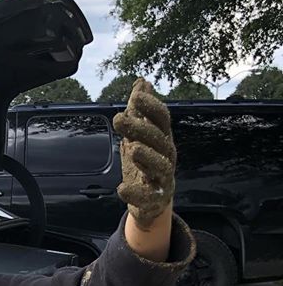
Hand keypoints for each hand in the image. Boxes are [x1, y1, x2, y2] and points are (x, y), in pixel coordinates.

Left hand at [112, 78, 175, 229]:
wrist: (153, 202)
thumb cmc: (146, 164)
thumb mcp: (141, 137)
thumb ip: (140, 112)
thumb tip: (141, 83)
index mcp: (163, 139)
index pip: (161, 120)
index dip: (151, 107)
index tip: (135, 97)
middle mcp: (166, 156)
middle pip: (158, 140)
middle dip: (141, 128)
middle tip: (119, 119)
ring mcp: (162, 179)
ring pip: (159, 166)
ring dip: (146, 157)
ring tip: (133, 149)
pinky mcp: (154, 200)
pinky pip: (147, 197)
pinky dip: (135, 193)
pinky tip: (122, 189)